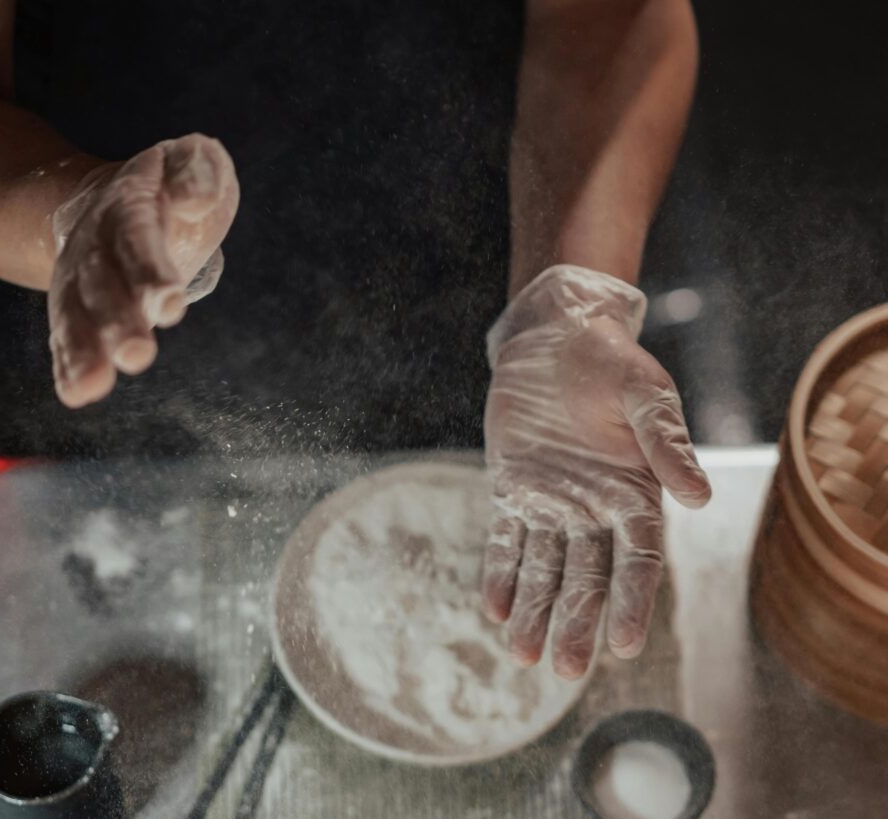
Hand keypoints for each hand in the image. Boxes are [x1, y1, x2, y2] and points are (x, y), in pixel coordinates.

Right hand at [48, 133, 238, 407]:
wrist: (110, 198)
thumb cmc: (170, 185)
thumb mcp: (193, 162)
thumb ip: (199, 173)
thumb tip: (196, 199)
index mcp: (129, 209)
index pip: (136, 239)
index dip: (149, 271)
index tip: (170, 306)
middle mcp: (96, 248)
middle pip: (102, 287)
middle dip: (117, 322)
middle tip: (137, 355)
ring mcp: (80, 282)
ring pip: (76, 317)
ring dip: (84, 352)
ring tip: (93, 386)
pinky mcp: (76, 311)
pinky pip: (66, 338)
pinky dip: (69, 366)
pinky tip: (76, 393)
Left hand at [481, 265, 710, 678]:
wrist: (554, 336)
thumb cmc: (610, 361)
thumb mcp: (643, 393)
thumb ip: (665, 442)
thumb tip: (699, 497)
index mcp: (635, 492)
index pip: (637, 560)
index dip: (631, 603)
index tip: (624, 645)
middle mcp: (594, 508)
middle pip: (587, 576)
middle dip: (577, 621)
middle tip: (566, 668)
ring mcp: (551, 502)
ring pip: (544, 569)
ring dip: (534, 610)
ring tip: (521, 655)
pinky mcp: (512, 489)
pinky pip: (504, 540)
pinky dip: (500, 573)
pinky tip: (494, 609)